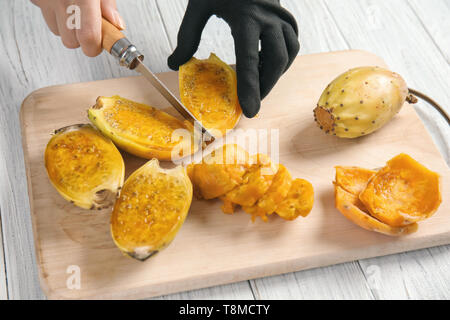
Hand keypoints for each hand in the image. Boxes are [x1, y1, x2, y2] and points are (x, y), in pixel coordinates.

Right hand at [31, 0, 125, 56]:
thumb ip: (108, 5)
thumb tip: (116, 26)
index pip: (88, 39)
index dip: (95, 47)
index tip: (101, 44)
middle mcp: (61, 2)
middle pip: (71, 42)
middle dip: (82, 38)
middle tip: (90, 24)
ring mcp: (45, 1)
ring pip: (58, 32)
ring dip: (68, 27)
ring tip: (75, 10)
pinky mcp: (35, 0)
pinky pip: (47, 17)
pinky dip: (56, 15)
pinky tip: (63, 3)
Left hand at [168, 0, 299, 117]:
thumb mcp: (199, 4)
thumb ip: (187, 34)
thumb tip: (174, 64)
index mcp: (246, 17)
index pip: (248, 59)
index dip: (250, 88)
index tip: (250, 111)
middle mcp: (268, 18)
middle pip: (276, 61)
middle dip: (265, 87)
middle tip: (251, 102)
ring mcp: (281, 17)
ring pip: (288, 54)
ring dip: (275, 74)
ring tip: (257, 84)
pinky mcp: (286, 17)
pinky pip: (292, 45)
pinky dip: (281, 60)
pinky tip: (263, 64)